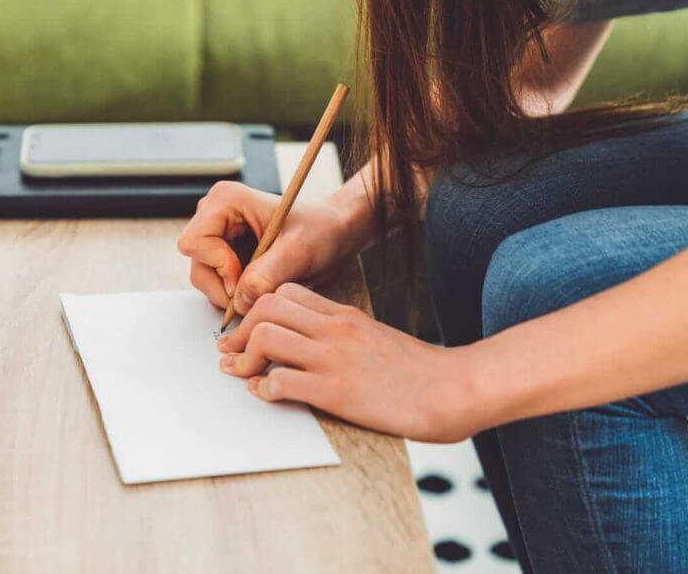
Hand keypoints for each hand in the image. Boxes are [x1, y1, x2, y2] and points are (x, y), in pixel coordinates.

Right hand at [177, 181, 357, 313]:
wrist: (334, 234)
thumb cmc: (321, 231)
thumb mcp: (300, 252)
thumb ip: (268, 274)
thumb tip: (239, 301)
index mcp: (226, 200)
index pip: (194, 242)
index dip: (217, 266)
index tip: (246, 278)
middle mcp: (215, 215)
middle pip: (197, 264)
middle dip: (224, 285)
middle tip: (257, 292)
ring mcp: (218, 236)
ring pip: (204, 278)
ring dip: (232, 292)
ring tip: (265, 287)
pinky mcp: (224, 254)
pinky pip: (217, 284)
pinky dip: (236, 293)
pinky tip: (262, 285)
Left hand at [216, 283, 481, 442]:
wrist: (455, 388)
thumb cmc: (420, 371)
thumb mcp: (377, 337)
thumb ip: (345, 334)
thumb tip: (315, 343)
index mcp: (344, 315)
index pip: (284, 293)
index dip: (257, 311)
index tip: (249, 332)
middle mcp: (334, 329)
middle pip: (266, 307)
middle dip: (240, 331)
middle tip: (232, 354)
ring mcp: (333, 358)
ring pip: (266, 336)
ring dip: (245, 359)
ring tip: (244, 375)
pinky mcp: (336, 391)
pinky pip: (281, 380)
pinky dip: (264, 388)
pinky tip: (267, 395)